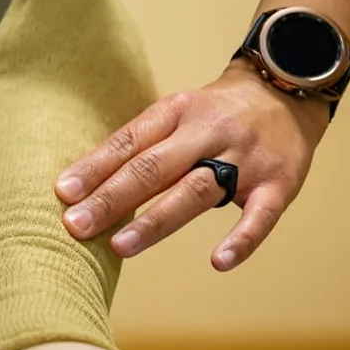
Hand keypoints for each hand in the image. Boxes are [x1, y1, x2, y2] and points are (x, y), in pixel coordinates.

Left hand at [54, 58, 329, 270]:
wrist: (287, 87)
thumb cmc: (215, 113)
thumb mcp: (175, 114)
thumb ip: (138, 147)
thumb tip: (81, 186)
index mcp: (176, 112)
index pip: (128, 142)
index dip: (94, 168)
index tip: (62, 193)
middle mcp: (208, 132)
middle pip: (153, 167)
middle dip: (111, 198)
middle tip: (76, 226)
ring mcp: (246, 158)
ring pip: (196, 190)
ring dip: (155, 221)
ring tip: (120, 246)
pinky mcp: (280, 182)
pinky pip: (261, 214)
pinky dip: (242, 240)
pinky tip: (219, 262)